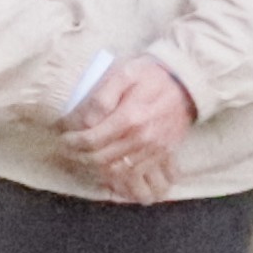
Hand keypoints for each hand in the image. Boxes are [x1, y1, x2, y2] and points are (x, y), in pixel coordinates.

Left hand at [60, 57, 194, 205]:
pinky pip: (138, 176)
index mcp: (130, 117)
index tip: (63, 138)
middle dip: (79, 157)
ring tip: (84, 161)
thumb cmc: (153, 75)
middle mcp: (142, 138)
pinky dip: (120, 179)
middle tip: (68, 151)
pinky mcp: (163, 155)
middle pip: (100, 159)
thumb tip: (84, 121)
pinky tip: (109, 173)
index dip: (72, 142)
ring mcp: (154, 150)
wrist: (189, 82)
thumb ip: (102, 96)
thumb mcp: (124, 73)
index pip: (91, 140)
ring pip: (117, 172)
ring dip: (96, 171)